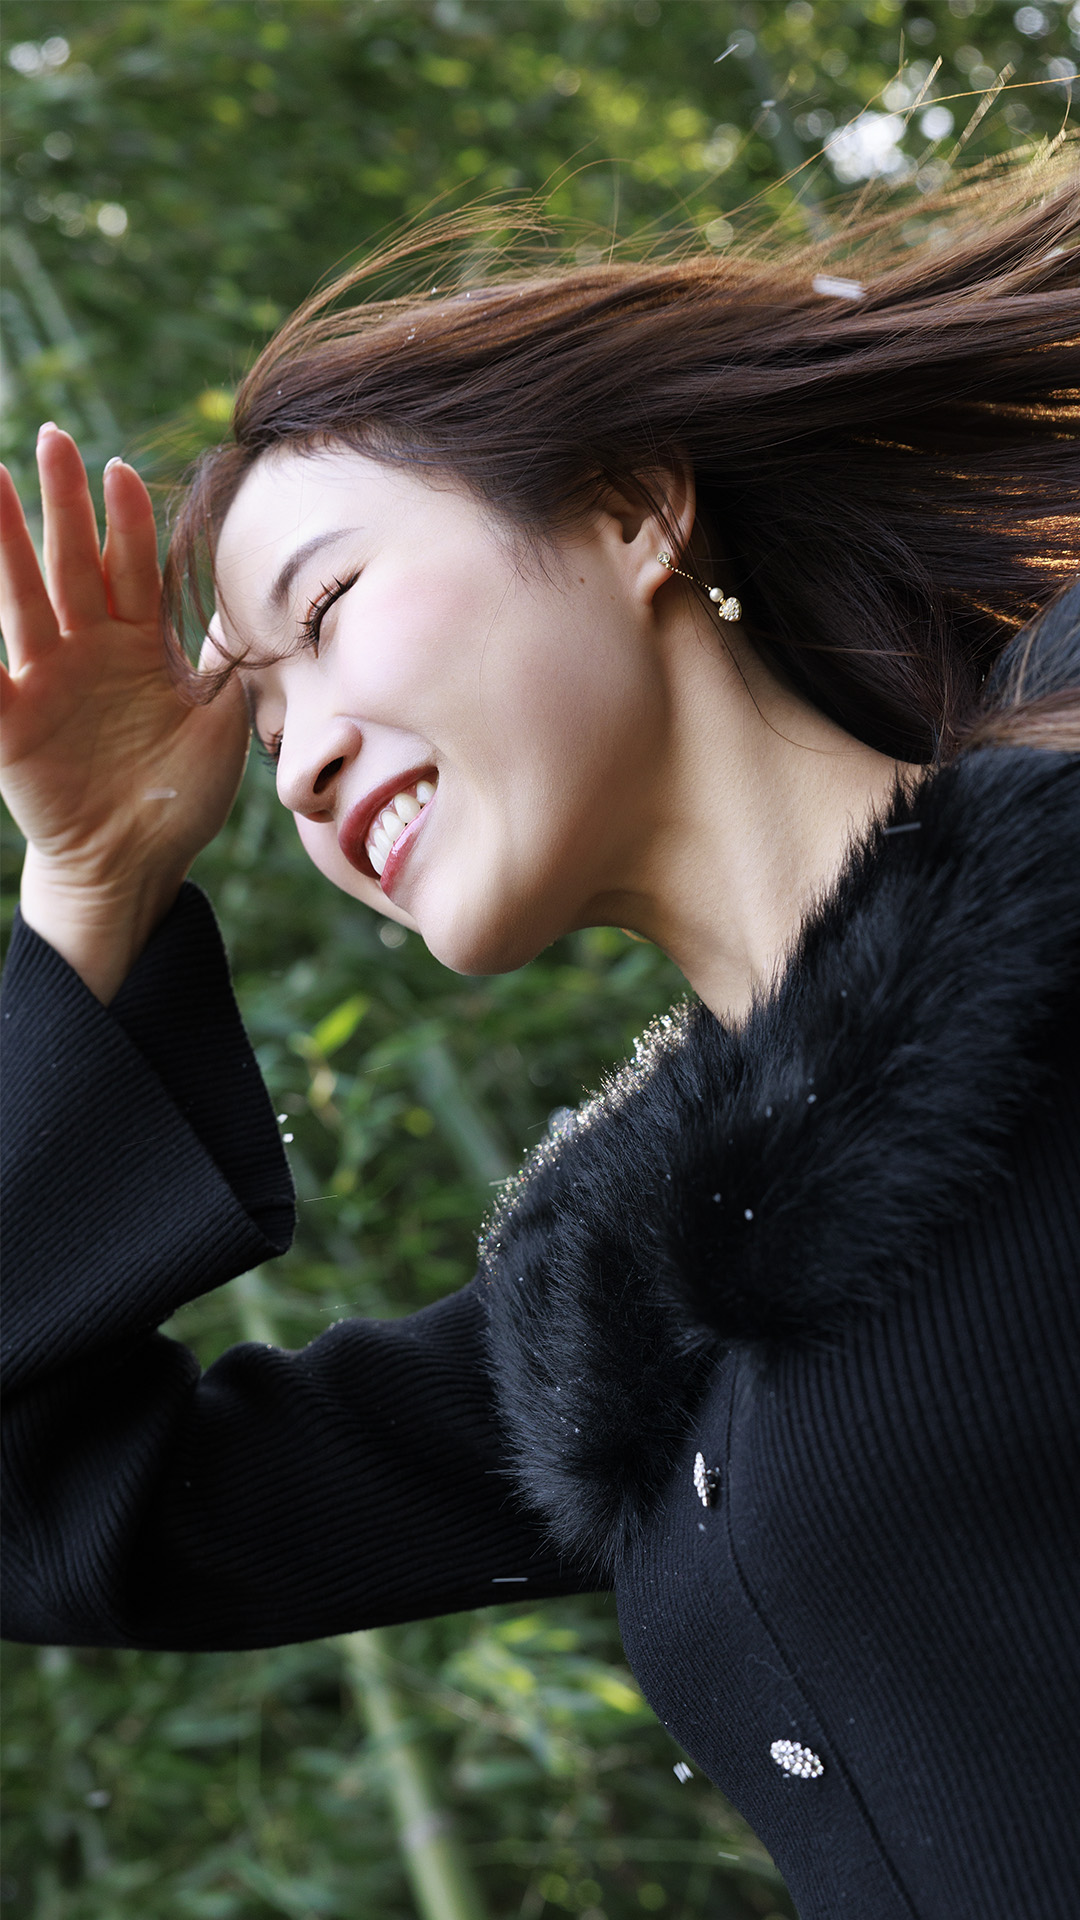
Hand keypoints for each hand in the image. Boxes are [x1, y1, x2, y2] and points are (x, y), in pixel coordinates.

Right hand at [0, 425, 249, 999]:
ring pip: (21, 601)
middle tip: (51, 436)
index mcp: (138, 646)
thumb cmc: (181, 793)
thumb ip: (229, 660)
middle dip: (61, 503)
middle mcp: (86, 652)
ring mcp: (44, 684)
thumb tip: (269, 607)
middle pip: (71, 563)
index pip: (131, 567)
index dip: (126, 520)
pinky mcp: (11, 726)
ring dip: (3, 545)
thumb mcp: (222, 722)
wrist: (136, 864)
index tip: (120, 469)